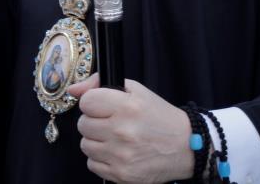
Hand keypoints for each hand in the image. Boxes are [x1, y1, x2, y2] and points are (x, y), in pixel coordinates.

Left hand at [70, 73, 192, 183]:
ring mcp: (121, 156)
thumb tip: (73, 90)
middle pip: (83, 124)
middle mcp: (123, 132)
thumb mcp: (136, 91)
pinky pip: (92, 165)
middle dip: (94, 121)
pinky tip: (116, 152)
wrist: (186, 147)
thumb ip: (100, 84)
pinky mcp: (122, 175)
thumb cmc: (159, 117)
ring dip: (96, 141)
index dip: (92, 102)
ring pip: (85, 145)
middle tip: (110, 122)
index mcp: (127, 107)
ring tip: (114, 138)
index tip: (102, 106)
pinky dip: (101, 159)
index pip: (86, 102)